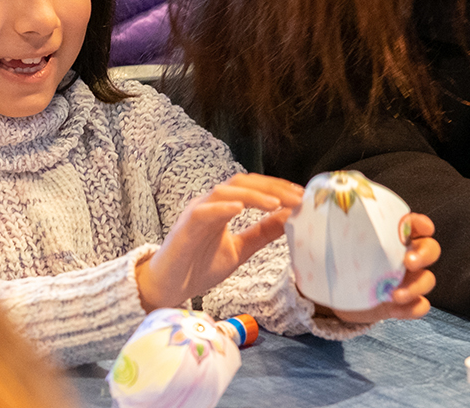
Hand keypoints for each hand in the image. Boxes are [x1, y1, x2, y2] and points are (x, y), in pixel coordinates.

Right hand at [136, 174, 301, 311]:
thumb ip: (261, 233)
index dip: (277, 187)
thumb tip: (289, 218)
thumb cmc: (198, 267)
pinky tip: (241, 208)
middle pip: (242, 183)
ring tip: (276, 202)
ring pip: (225, 191)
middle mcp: (210, 204)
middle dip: (271, 187)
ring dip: (253, 195)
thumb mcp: (239, 250)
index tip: (301, 195)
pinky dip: (223, 207)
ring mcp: (196, 212)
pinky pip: (204, 211)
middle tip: (296, 197)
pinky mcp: (185, 226)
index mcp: (223, 207)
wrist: (168, 288)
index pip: (253, 187)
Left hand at [315, 213, 439, 323]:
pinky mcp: (399, 305)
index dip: (422, 223)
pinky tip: (398, 307)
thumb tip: (293, 209)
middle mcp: (404, 255)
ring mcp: (405, 281)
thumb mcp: (327, 241)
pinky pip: (418, 306)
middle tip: (407, 261)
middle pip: (430, 250)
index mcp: (391, 235)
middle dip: (424, 254)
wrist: (330, 293)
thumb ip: (319, 225)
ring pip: (428, 279)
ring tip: (395, 293)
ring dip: (418, 285)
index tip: (419, 226)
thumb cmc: (335, 259)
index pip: (416, 224)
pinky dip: (413, 307)